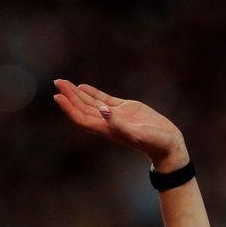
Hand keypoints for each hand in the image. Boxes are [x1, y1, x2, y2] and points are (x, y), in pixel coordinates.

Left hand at [51, 79, 186, 170]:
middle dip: (69, 96)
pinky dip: (93, 93)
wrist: (168, 145)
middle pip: (82, 109)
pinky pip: (104, 99)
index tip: (57, 96)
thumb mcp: (137, 133)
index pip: (81, 118)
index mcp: (107, 129)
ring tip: (64, 82)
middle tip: (58, 81)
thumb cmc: (154, 142)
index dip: (68, 107)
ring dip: (77, 94)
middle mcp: (107, 123)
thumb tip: (102, 110)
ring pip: (91, 103)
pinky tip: (83, 87)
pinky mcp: (126, 109)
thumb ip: (119, 123)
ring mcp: (116, 115)